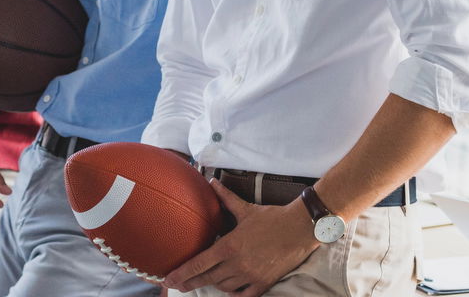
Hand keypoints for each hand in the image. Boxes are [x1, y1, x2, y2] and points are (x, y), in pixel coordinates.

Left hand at [164, 179, 318, 294]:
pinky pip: (244, 295)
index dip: (182, 274)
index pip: (198, 264)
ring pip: (224, 287)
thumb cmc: (272, 218)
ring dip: (213, 284)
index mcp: (229, 246)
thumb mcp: (245, 208)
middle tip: (176, 287)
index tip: (168, 280)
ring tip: (204, 282)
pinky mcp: (264, 283)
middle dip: (190, 283)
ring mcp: (250, 276)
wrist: (299, 229)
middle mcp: (237, 264)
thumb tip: (212, 182)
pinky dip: (234, 294)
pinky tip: (228, 291)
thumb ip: (225, 198)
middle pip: (207, 279)